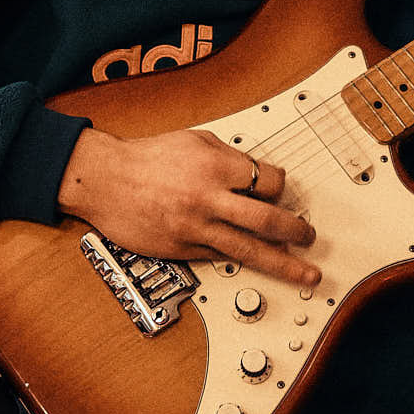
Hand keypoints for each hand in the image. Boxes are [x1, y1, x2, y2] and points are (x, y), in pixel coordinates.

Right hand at [57, 127, 320, 286]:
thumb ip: (228, 157)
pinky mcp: (182, 250)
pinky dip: (237, 258)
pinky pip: (219, 257)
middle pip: (269, 221)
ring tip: (305, 273)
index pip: (271, 182)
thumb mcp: (194, 140)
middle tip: (310, 237)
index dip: (282, 188)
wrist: (104, 179)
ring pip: (250, 251)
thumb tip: (256, 173)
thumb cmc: (146, 157)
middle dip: (297, 231)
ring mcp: (196, 228)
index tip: (282, 193)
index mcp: (216, 166)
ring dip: (284, 264)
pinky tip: (252, 264)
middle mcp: (210, 199)